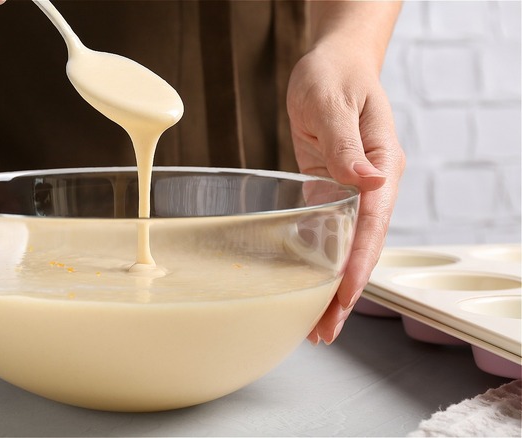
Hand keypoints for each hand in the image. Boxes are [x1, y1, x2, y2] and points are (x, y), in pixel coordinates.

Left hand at [287, 39, 404, 344]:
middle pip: (363, 247)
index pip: (372, 224)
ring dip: (333, 285)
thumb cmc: (334, 75)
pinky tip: (305, 285)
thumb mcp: (334, 103)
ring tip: (315, 324)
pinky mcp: (331, 188)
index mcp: (383, 165)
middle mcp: (372, 184)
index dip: (358, 264)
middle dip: (345, 292)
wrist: (333, 63)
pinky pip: (329, 231)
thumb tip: (371, 181)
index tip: (344, 297)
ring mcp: (352, 189)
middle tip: (324, 331)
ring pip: (347, 246)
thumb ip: (348, 144)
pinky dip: (321, 261)